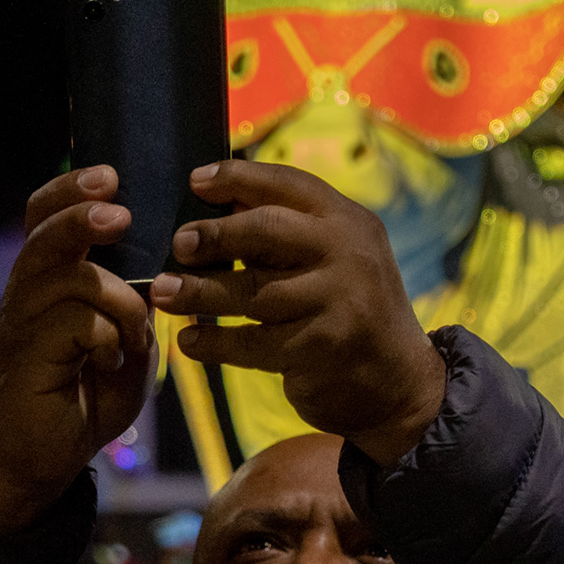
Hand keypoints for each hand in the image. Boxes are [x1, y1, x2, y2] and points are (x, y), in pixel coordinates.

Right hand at [0, 166, 153, 535]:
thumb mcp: (123, 342)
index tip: (111, 176)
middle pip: (45, 230)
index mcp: (47, 280)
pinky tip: (111, 362)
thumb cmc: (85, 396)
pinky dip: (108, 337)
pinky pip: (78, 322)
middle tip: (118, 209)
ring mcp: (23, 322)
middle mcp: (27, 292)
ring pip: (72, 275)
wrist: (41, 458)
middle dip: (82, 211)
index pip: (46, 215)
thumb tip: (171, 272)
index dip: (71, 189)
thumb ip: (137, 306)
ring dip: (119, 298)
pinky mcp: (29, 356)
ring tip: (132, 333)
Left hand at [149, 160, 444, 466]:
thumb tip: (219, 206)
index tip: (195, 181)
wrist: (401, 385)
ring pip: (251, 291)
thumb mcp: (340, 261)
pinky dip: (215, 342)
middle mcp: (347, 255)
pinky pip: (252, 343)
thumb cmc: (352, 314)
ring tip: (162, 293)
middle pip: (267, 230)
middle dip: (215, 235)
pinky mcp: (320, 348)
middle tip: (179, 244)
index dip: (238, 178)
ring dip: (199, 293)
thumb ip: (295, 233)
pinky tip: (190, 341)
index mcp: (349, 223)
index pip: (289, 185)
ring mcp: (336, 302)